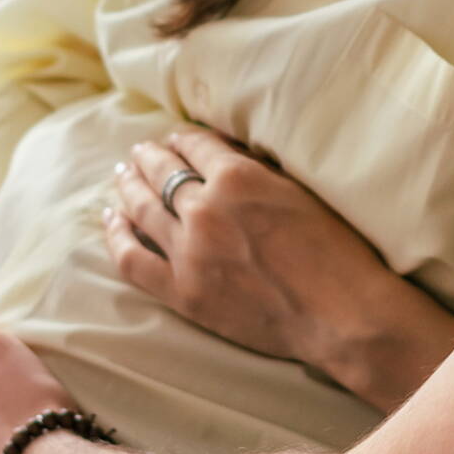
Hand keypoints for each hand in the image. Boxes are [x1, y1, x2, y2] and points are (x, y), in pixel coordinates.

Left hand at [104, 128, 453, 411]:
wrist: (342, 315)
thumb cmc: (336, 250)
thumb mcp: (297, 190)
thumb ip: (256, 171)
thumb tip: (226, 156)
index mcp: (237, 177)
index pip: (194, 145)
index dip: (181, 138)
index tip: (175, 138)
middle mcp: (205, 208)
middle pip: (162, 171)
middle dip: (148, 157)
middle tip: (139, 151)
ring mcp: (190, 252)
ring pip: (142, 208)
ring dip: (128, 186)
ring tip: (122, 175)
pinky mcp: (183, 292)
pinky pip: (133, 259)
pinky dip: (117, 235)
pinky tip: (110, 219)